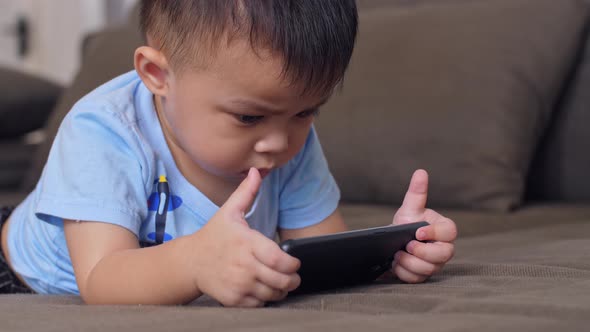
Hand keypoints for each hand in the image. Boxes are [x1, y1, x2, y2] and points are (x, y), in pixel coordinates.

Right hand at [191, 168, 300, 306]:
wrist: (190, 261)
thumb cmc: (213, 235)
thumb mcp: (229, 211)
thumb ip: (246, 192)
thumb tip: (257, 171)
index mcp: (246, 243)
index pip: (279, 259)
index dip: (292, 263)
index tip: (294, 262)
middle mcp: (243, 266)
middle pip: (280, 279)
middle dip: (292, 279)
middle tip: (294, 276)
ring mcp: (238, 284)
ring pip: (272, 293)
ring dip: (281, 290)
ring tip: (282, 283)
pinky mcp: (233, 298)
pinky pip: (259, 303)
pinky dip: (265, 299)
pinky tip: (264, 289)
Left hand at [391, 169, 457, 282]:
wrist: (393, 242)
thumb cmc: (406, 223)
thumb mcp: (410, 208)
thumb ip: (417, 193)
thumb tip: (420, 172)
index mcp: (444, 230)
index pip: (450, 232)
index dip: (435, 233)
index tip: (417, 232)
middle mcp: (444, 248)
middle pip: (444, 255)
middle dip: (423, 252)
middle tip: (406, 246)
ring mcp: (435, 264)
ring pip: (429, 268)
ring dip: (410, 262)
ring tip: (397, 254)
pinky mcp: (424, 276)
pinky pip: (417, 279)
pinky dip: (404, 272)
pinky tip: (395, 264)